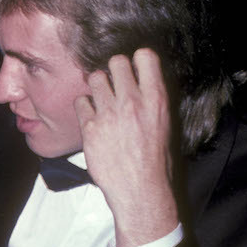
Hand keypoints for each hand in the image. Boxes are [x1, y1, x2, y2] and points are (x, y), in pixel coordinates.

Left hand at [75, 49, 178, 246]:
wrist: (141, 190)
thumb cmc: (157, 162)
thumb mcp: (166, 125)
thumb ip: (152, 101)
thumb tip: (142, 84)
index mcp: (156, 99)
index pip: (145, 56)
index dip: (137, 59)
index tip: (133, 68)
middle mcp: (132, 101)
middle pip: (116, 61)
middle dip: (114, 69)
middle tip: (114, 83)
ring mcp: (109, 113)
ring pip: (96, 78)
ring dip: (98, 85)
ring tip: (101, 99)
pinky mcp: (90, 127)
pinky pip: (80, 102)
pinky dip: (84, 107)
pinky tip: (91, 117)